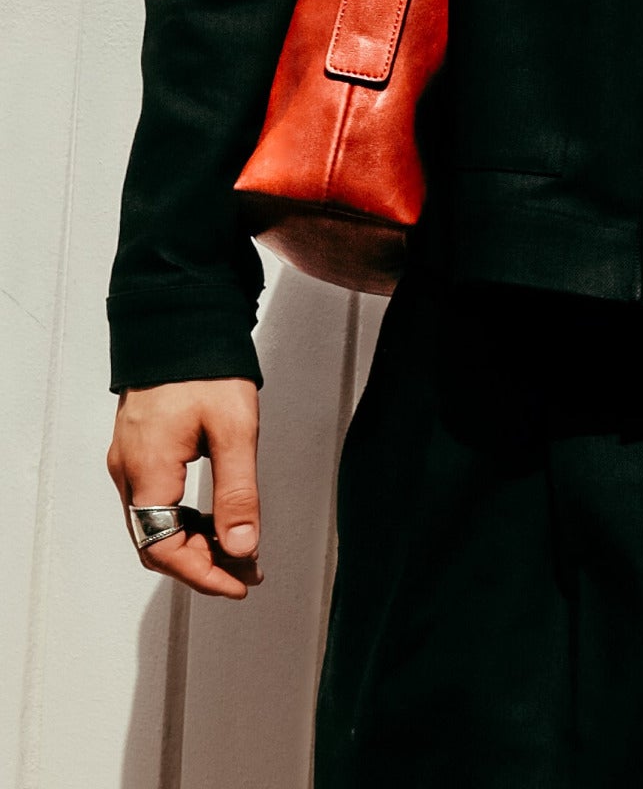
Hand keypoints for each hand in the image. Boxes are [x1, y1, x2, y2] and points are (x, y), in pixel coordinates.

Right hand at [107, 379, 263, 598]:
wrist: (184, 323)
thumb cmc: (207, 369)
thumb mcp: (234, 431)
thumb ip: (238, 492)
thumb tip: (242, 546)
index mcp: (147, 471)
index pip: (162, 549)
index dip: (201, 574)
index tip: (239, 584)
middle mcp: (130, 471)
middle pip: (155, 543)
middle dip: (201, 564)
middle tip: (247, 571)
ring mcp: (131, 460)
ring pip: (155, 525)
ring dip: (196, 543)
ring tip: (242, 549)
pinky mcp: (141, 449)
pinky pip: (157, 502)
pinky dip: (186, 520)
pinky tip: (219, 519)